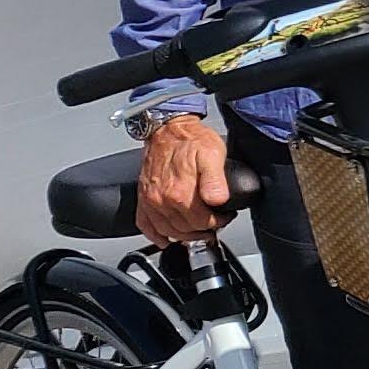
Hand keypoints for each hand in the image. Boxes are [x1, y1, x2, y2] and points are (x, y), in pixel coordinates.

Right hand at [136, 113, 233, 244]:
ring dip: (184, 236)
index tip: (225, 217)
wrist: (168, 129)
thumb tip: (218, 201)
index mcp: (180, 192)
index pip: (202, 222)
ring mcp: (150, 200)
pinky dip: (155, 235)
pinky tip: (165, 239)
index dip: (218, 223)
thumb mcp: (213, 154)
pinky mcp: (143, 198)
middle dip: (203, 230)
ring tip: (198, 232)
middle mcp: (162, 200)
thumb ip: (216, 180)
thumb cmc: (191, 140)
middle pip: (185, 229)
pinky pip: (145, 225)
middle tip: (215, 226)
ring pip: (167, 231)